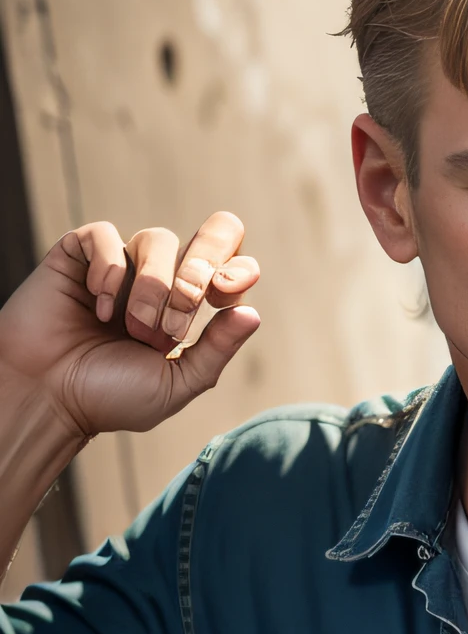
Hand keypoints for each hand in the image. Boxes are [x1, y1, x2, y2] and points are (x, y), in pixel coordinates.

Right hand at [0, 213, 259, 443]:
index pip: (231, 267)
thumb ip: (216, 350)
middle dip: (199, 273)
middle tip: (180, 315)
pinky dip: (109, 270)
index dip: (239, 269)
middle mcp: (161, 281)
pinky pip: (106, 235)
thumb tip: (253, 312)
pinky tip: (99, 307)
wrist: (49, 397)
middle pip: (206, 238)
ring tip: (134, 328)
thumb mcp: (175, 383)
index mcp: (189, 310)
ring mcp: (122, 265)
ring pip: (157, 238)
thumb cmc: (110, 397)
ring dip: (153, 285)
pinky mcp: (80, 254)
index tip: (228, 292)